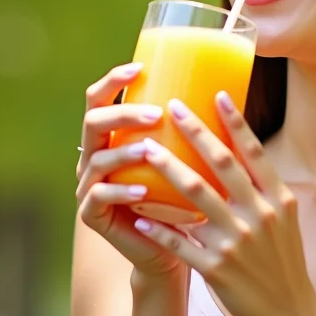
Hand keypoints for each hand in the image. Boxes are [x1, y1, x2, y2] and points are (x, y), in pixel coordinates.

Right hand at [74, 63, 183, 279]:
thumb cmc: (181, 199)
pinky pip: (99, 197)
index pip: (98, 99)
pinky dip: (121, 191)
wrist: (170, 249)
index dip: (112, 80)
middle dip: (123, 113)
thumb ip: (191, 132)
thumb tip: (226, 92)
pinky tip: (142, 188)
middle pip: (94, 122)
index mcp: (111, 137)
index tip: (140, 67)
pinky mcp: (91, 214)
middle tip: (158, 114)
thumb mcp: (185, 160)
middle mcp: (93, 156)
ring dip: (124, 151)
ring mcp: (88, 185)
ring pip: (97, 159)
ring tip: (149, 149)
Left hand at [131, 92, 315, 315]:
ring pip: (195, 195)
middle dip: (195, 132)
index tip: (217, 94)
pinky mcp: (216, 267)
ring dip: (168, 168)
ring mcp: (236, 241)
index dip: (236, 122)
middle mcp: (259, 215)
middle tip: (172, 107)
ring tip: (146, 149)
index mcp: (278, 199)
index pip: (255, 153)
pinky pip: (180, 241)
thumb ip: (264, 188)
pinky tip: (138, 215)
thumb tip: (242, 151)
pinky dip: (158, 227)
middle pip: (222, 164)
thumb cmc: (283, 261)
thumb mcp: (284, 219)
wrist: (289, 313)